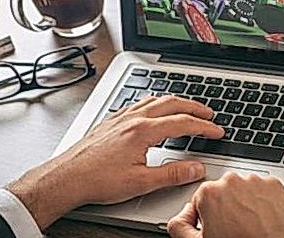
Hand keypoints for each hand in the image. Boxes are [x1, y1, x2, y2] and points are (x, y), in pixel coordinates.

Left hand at [7, 95, 223, 229]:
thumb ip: (172, 174)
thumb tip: (196, 168)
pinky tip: (153, 110)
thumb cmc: (97, 180)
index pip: (183, 123)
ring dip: (175, 102)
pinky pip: (138, 103)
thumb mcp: (141, 182)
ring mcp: (121, 117)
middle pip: (171, 103)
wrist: (66, 178)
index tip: (216, 131)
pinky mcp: (111, 121)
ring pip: (154, 100)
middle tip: (208, 114)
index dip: (204, 127)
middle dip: (194, 107)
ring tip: (186, 108)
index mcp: (143, 131)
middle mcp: (132, 118)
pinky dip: (154, 103)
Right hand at [168, 172, 283, 237]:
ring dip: (245, 203)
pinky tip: (263, 218)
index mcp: (210, 192)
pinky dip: (264, 201)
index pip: (202, 199)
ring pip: (245, 189)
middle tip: (234, 228)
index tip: (217, 226)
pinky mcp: (275, 185)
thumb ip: (179, 226)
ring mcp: (255, 182)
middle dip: (226, 207)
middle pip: (224, 192)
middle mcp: (232, 181)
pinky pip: (264, 190)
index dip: (208, 216)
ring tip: (250, 225)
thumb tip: (180, 216)